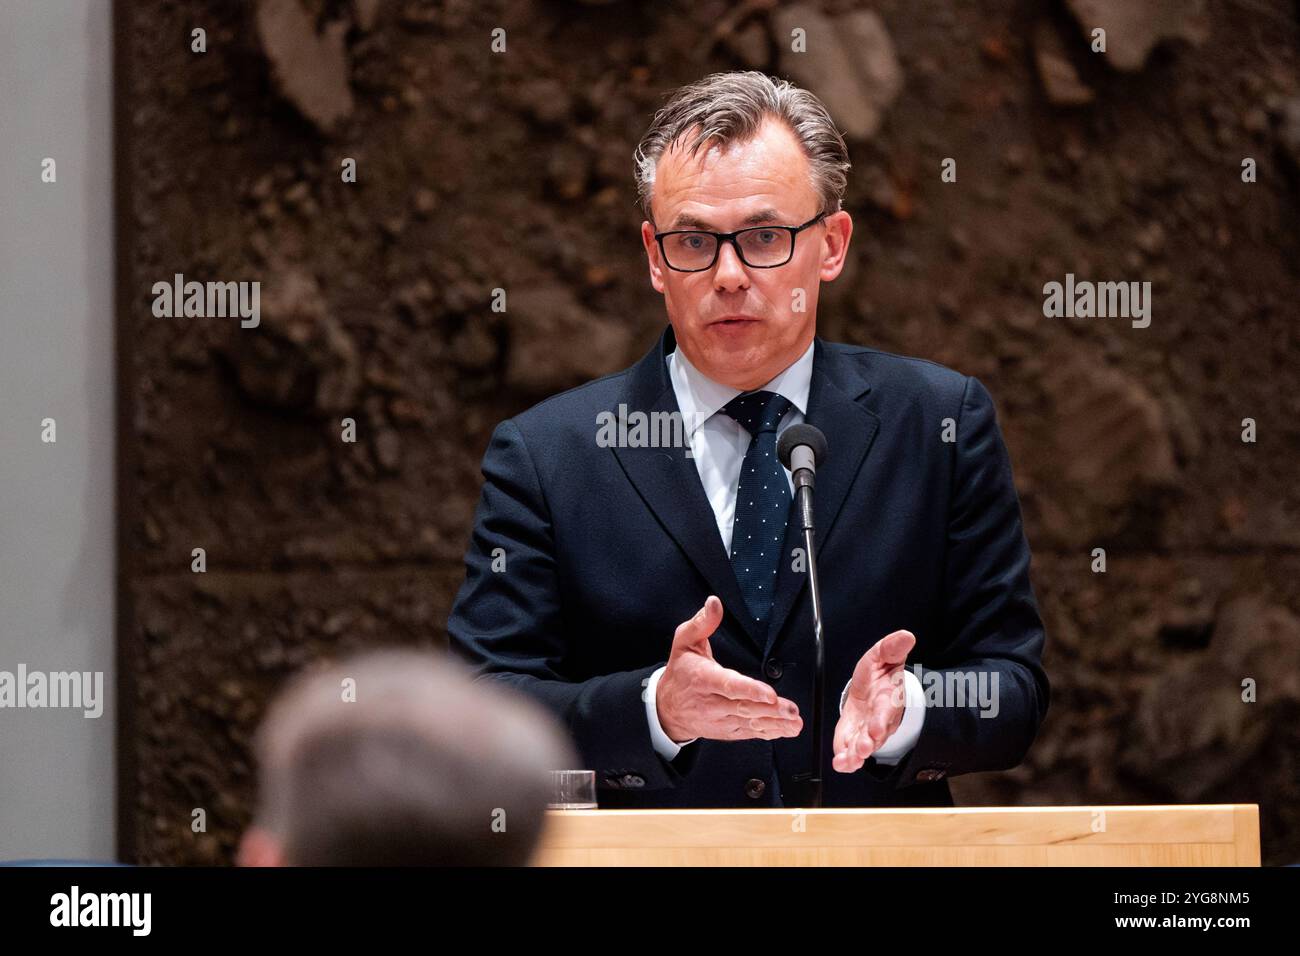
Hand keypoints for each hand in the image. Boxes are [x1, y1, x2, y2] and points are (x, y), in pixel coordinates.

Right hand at [656, 596, 802, 742]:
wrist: (667, 708)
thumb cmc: (680, 672)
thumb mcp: (684, 641)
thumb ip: (702, 623)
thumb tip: (714, 604)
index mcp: (704, 679)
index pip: (728, 685)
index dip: (750, 690)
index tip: (769, 693)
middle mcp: (713, 702)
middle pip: (744, 707)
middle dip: (771, 710)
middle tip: (791, 710)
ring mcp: (721, 718)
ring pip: (750, 722)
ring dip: (775, 723)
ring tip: (794, 723)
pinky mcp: (728, 729)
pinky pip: (749, 732)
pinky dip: (768, 733)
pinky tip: (784, 731)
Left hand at [832, 630, 915, 772]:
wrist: (874, 689)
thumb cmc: (880, 675)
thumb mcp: (883, 656)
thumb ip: (892, 647)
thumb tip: (906, 635)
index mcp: (888, 698)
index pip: (887, 711)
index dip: (882, 721)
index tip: (877, 728)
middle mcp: (880, 720)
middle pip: (876, 734)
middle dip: (869, 742)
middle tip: (863, 748)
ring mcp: (868, 732)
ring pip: (864, 747)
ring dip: (856, 756)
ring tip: (847, 762)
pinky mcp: (854, 738)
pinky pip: (851, 752)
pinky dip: (845, 760)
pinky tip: (839, 763)